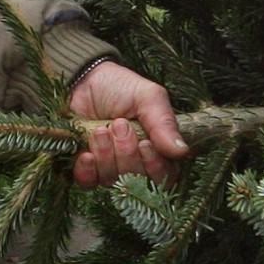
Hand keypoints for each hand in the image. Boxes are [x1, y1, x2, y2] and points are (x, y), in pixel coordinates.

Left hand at [66, 60, 187, 187]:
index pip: (166, 176)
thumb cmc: (119, 87)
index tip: (144, 143)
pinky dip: (88, 170)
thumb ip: (164, 123)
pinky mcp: (85, 170)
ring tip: (100, 130)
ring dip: (106, 155)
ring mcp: (109, 169)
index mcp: (157, 149)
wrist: (80, 81)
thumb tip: (182, 152)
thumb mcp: (148, 97)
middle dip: (127, 153)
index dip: (155, 166)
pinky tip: (86, 152)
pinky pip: (89, 183)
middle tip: (118, 125)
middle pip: (138, 181)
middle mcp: (135, 164)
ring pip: (113, 181)